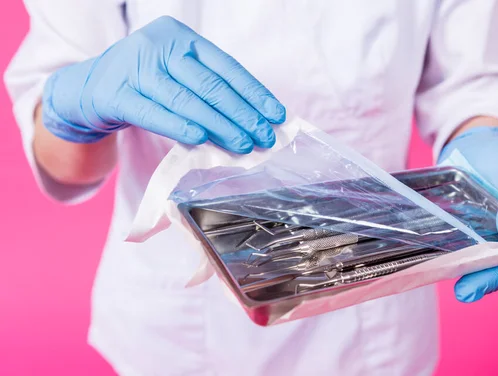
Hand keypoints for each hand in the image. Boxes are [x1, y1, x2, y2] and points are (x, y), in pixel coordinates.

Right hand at [42, 16, 284, 152]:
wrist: (89, 87)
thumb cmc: (145, 83)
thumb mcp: (177, 74)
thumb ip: (208, 89)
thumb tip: (252, 120)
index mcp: (181, 38)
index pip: (226, 67)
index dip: (254, 93)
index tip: (276, 116)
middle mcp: (159, 46)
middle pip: (210, 85)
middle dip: (242, 114)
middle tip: (263, 137)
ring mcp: (135, 68)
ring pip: (186, 101)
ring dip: (219, 126)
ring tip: (242, 144)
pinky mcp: (116, 94)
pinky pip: (154, 114)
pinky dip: (179, 127)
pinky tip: (202, 140)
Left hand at [438, 126, 497, 302]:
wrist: (477, 141)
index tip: (478, 285)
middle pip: (492, 266)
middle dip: (478, 281)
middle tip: (463, 293)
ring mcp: (477, 232)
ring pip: (469, 258)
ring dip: (458, 271)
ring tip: (441, 280)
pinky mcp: (456, 225)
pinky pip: (449, 241)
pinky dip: (442, 252)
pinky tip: (430, 261)